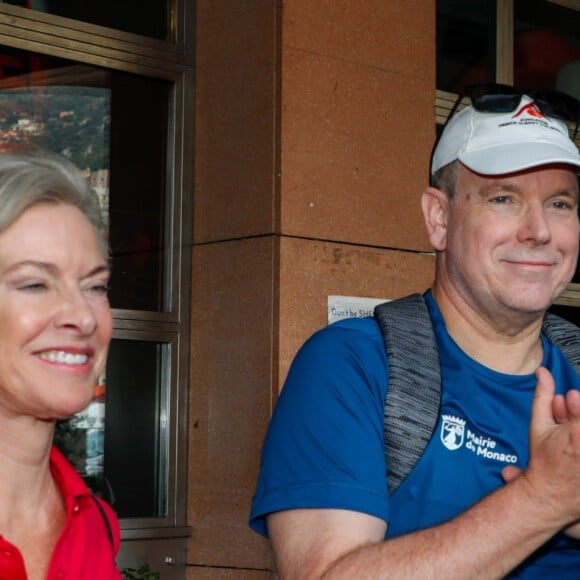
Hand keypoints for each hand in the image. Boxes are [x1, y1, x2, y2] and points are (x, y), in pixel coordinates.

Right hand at [503, 368, 579, 536]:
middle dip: (577, 413)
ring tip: (571, 433)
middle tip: (571, 414)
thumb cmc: (543, 461)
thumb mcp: (539, 424)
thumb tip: (543, 371)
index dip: (576, 405)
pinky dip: (579, 443)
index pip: (579, 406)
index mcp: (578, 431)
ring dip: (577, 425)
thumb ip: (542, 395)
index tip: (572, 402)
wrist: (549, 494)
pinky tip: (574, 448)